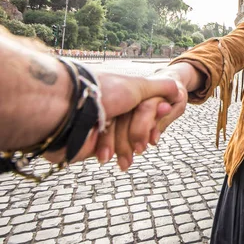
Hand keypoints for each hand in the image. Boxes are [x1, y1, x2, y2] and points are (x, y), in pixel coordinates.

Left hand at [44, 73, 180, 164]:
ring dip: (130, 148)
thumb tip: (177, 89)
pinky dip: (118, 155)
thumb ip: (160, 87)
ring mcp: (100, 126)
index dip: (155, 114)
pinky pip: (109, 152)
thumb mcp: (138, 85)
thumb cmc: (101, 91)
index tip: (165, 114)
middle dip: (143, 135)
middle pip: (135, 126)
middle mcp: (110, 107)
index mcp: (120, 93)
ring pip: (124, 141)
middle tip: (148, 142)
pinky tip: (123, 159)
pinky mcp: (89, 143)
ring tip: (136, 152)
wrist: (65, 109)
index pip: (145, 107)